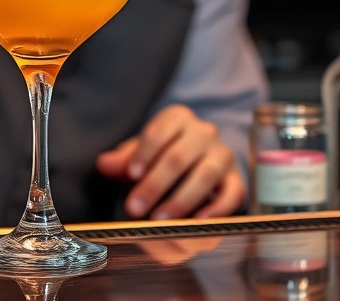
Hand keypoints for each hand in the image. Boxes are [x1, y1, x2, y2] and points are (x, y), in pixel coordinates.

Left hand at [96, 105, 244, 220]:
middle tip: (134, 208)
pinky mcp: (236, 180)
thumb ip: (123, 160)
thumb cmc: (160, 156)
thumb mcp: (139, 154)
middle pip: (180, 156)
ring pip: (206, 175)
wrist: (193, 163)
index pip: (160, 131)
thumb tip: (104, 164)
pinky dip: (216, 209)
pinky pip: (232, 194)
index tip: (131, 174)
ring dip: (181, 199)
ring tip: (159, 219)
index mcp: (178, 118)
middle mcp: (204, 132)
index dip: (145, 153)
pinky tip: (195, 221)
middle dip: (155, 184)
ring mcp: (223, 156)